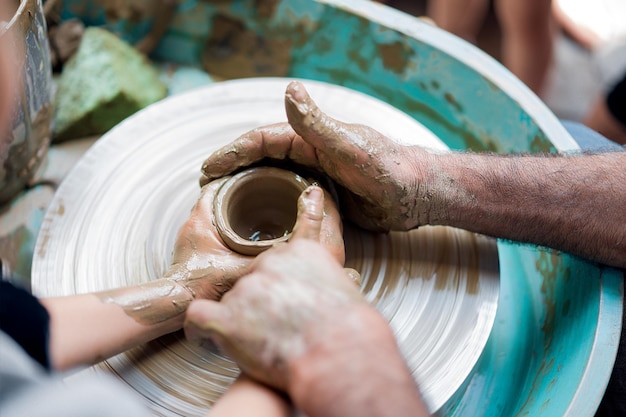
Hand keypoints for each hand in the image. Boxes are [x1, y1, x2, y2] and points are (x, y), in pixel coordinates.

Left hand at [183, 186, 365, 389]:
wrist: (338, 354)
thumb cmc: (350, 329)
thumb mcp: (347, 287)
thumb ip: (327, 278)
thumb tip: (333, 281)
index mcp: (299, 251)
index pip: (276, 262)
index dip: (278, 285)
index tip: (281, 300)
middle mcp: (268, 263)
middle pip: (252, 279)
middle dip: (259, 302)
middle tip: (273, 326)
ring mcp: (245, 289)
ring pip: (231, 300)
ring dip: (240, 319)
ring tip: (261, 342)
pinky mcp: (226, 318)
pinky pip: (199, 315)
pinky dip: (202, 327)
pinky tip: (210, 335)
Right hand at [200, 81, 432, 230]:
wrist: (417, 195)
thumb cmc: (388, 170)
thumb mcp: (350, 147)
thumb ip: (318, 124)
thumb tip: (290, 88)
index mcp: (311, 140)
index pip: (262, 141)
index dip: (233, 152)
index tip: (208, 167)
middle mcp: (310, 154)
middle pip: (261, 159)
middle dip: (232, 168)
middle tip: (207, 184)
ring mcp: (317, 176)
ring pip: (273, 179)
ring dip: (247, 186)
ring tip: (223, 201)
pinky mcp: (325, 197)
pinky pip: (289, 198)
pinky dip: (269, 203)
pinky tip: (259, 217)